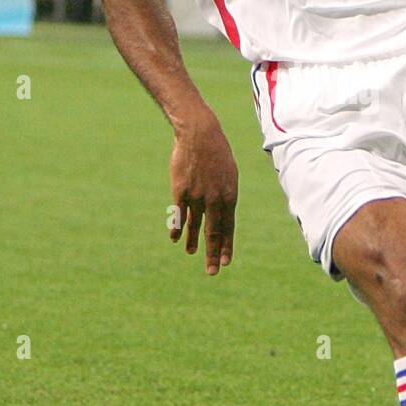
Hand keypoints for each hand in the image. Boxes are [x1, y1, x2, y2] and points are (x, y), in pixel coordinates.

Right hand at [169, 110, 237, 274]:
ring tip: (193, 254)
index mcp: (229, 196)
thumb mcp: (229, 174)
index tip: (226, 261)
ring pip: (195, 226)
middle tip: (213, 271)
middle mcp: (215, 200)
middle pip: (214, 232)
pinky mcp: (180, 191)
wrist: (200, 134)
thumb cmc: (217, 152)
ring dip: (194, 242)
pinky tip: (175, 239)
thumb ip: (225, 194)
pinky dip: (177, 228)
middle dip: (213, 254)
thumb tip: (223, 211)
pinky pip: (179, 215)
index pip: (228, 227)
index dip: (226, 245)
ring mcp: (197, 196)